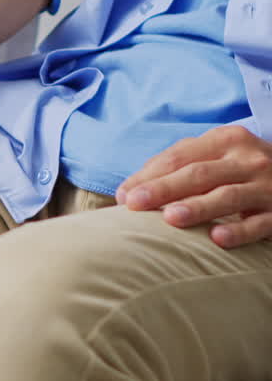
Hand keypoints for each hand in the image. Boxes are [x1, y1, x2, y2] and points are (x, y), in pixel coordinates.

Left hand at [117, 125, 271, 248]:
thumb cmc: (241, 168)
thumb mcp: (216, 154)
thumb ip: (177, 164)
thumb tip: (129, 190)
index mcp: (226, 140)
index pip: (180, 157)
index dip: (149, 175)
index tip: (123, 196)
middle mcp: (248, 159)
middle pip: (199, 174)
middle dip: (164, 189)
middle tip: (134, 204)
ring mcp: (267, 186)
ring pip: (227, 196)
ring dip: (197, 208)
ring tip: (170, 218)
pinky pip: (260, 224)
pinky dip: (239, 231)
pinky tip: (217, 239)